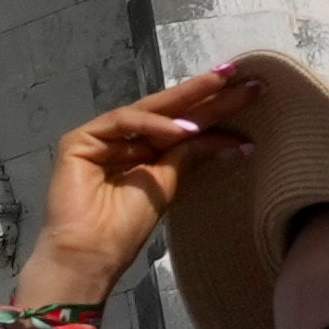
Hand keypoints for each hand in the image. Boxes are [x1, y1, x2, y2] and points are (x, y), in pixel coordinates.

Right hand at [17, 68, 257, 316]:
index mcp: (142, 152)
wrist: (90, 254)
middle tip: (240, 74)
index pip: (180, 123)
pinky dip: (154, 125)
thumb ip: (189, 154)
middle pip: (168, 111)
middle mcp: (122, 140)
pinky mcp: (79, 141)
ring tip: (224, 93)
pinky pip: (122, 123)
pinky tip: (183, 130)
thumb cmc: (125, 228)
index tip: (250, 92)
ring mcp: (99, 138)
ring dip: (187, 100)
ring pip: (148, 111)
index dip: (213, 108)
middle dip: (205, 93)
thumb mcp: (169, 184)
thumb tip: (229, 138)